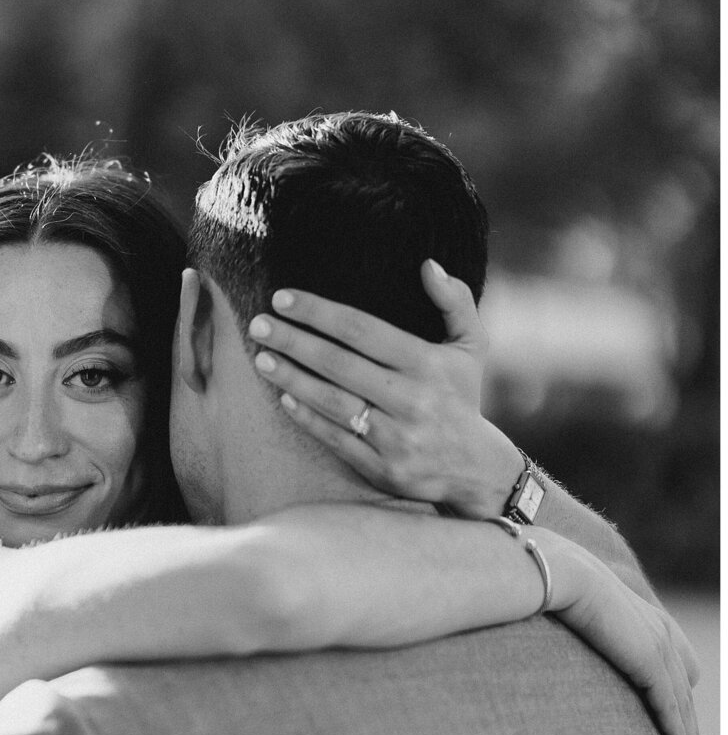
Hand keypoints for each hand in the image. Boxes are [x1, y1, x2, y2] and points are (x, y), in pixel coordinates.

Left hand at [249, 261, 523, 515]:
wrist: (476, 469)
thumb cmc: (462, 396)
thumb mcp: (472, 347)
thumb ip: (455, 302)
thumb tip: (427, 265)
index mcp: (428, 364)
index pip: (362, 330)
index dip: (319, 312)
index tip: (283, 299)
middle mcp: (411, 399)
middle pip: (339, 364)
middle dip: (294, 341)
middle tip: (259, 325)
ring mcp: (396, 437)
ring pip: (333, 403)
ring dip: (292, 379)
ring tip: (262, 359)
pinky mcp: (382, 468)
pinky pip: (336, 440)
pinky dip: (307, 418)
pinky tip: (284, 398)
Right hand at [540, 530, 701, 734]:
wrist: (555, 572)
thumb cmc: (548, 584)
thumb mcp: (568, 606)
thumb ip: (574, 622)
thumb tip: (544, 629)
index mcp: (644, 617)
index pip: (674, 663)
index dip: (677, 694)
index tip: (676, 718)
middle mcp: (659, 632)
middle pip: (684, 689)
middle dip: (689, 724)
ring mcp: (657, 647)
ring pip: (682, 704)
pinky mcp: (649, 661)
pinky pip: (669, 706)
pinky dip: (677, 732)